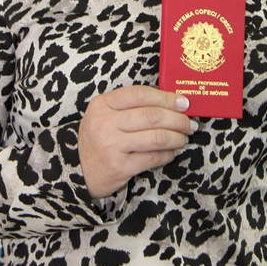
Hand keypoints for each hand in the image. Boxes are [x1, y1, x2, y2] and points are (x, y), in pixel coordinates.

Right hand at [78, 85, 194, 198]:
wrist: (76, 171)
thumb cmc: (98, 138)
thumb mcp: (105, 115)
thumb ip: (131, 106)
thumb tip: (172, 103)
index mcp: (102, 104)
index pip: (141, 94)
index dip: (166, 97)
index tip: (184, 102)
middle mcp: (105, 123)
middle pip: (152, 116)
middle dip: (178, 119)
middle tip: (190, 123)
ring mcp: (111, 146)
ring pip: (156, 137)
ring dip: (176, 137)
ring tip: (183, 138)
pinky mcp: (119, 167)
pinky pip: (152, 158)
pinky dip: (167, 154)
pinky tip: (171, 152)